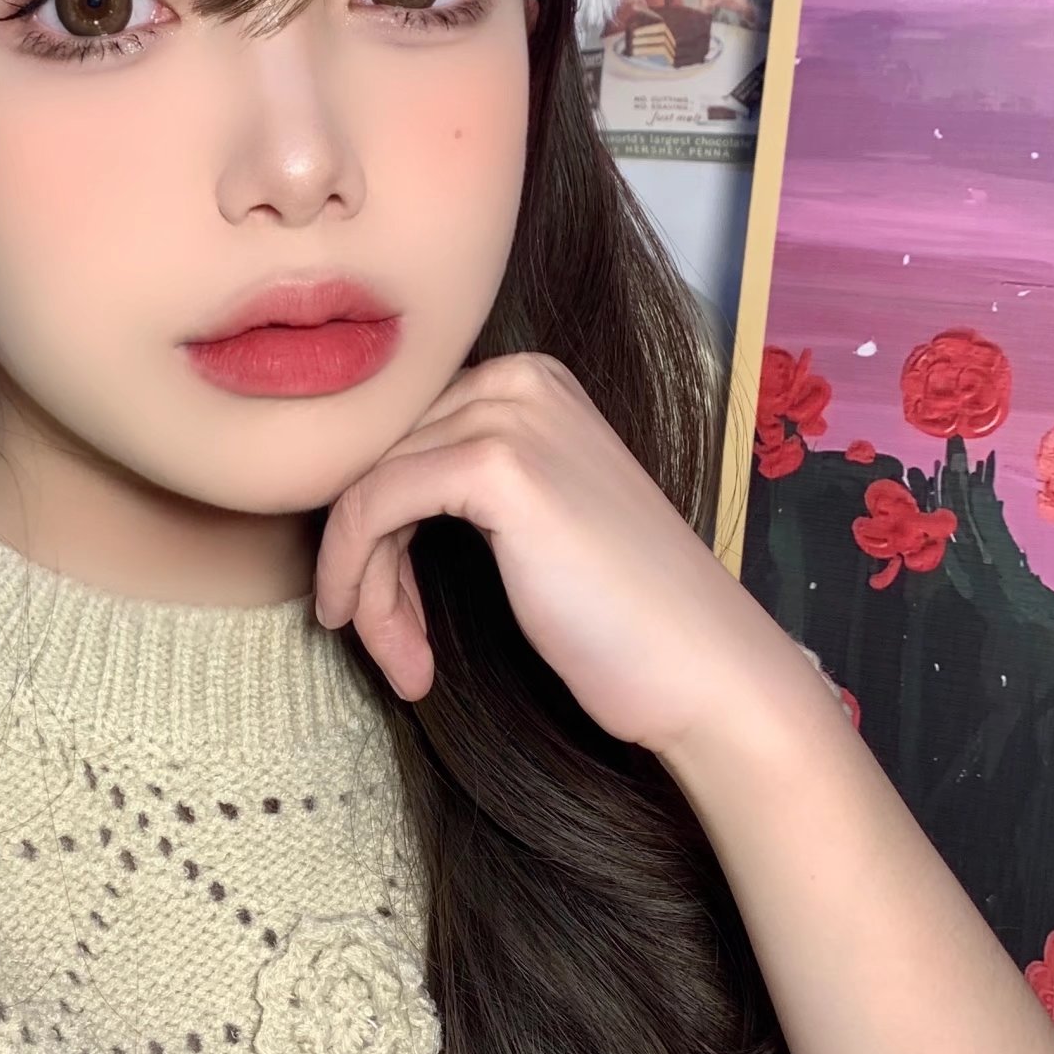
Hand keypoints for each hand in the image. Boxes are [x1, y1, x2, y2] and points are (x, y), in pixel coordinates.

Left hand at [313, 351, 814, 757]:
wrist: (706, 673)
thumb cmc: (623, 621)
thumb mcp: (530, 529)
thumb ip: (455, 491)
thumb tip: (347, 505)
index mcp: (530, 384)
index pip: (401, 439)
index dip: (375, 532)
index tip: (389, 616)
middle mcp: (521, 379)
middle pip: (378, 460)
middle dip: (368, 565)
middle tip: (394, 650)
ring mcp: (513, 415)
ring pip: (368, 488)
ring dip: (369, 588)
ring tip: (404, 663)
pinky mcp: (499, 466)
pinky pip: (373, 505)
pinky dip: (360, 576)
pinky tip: (396, 648)